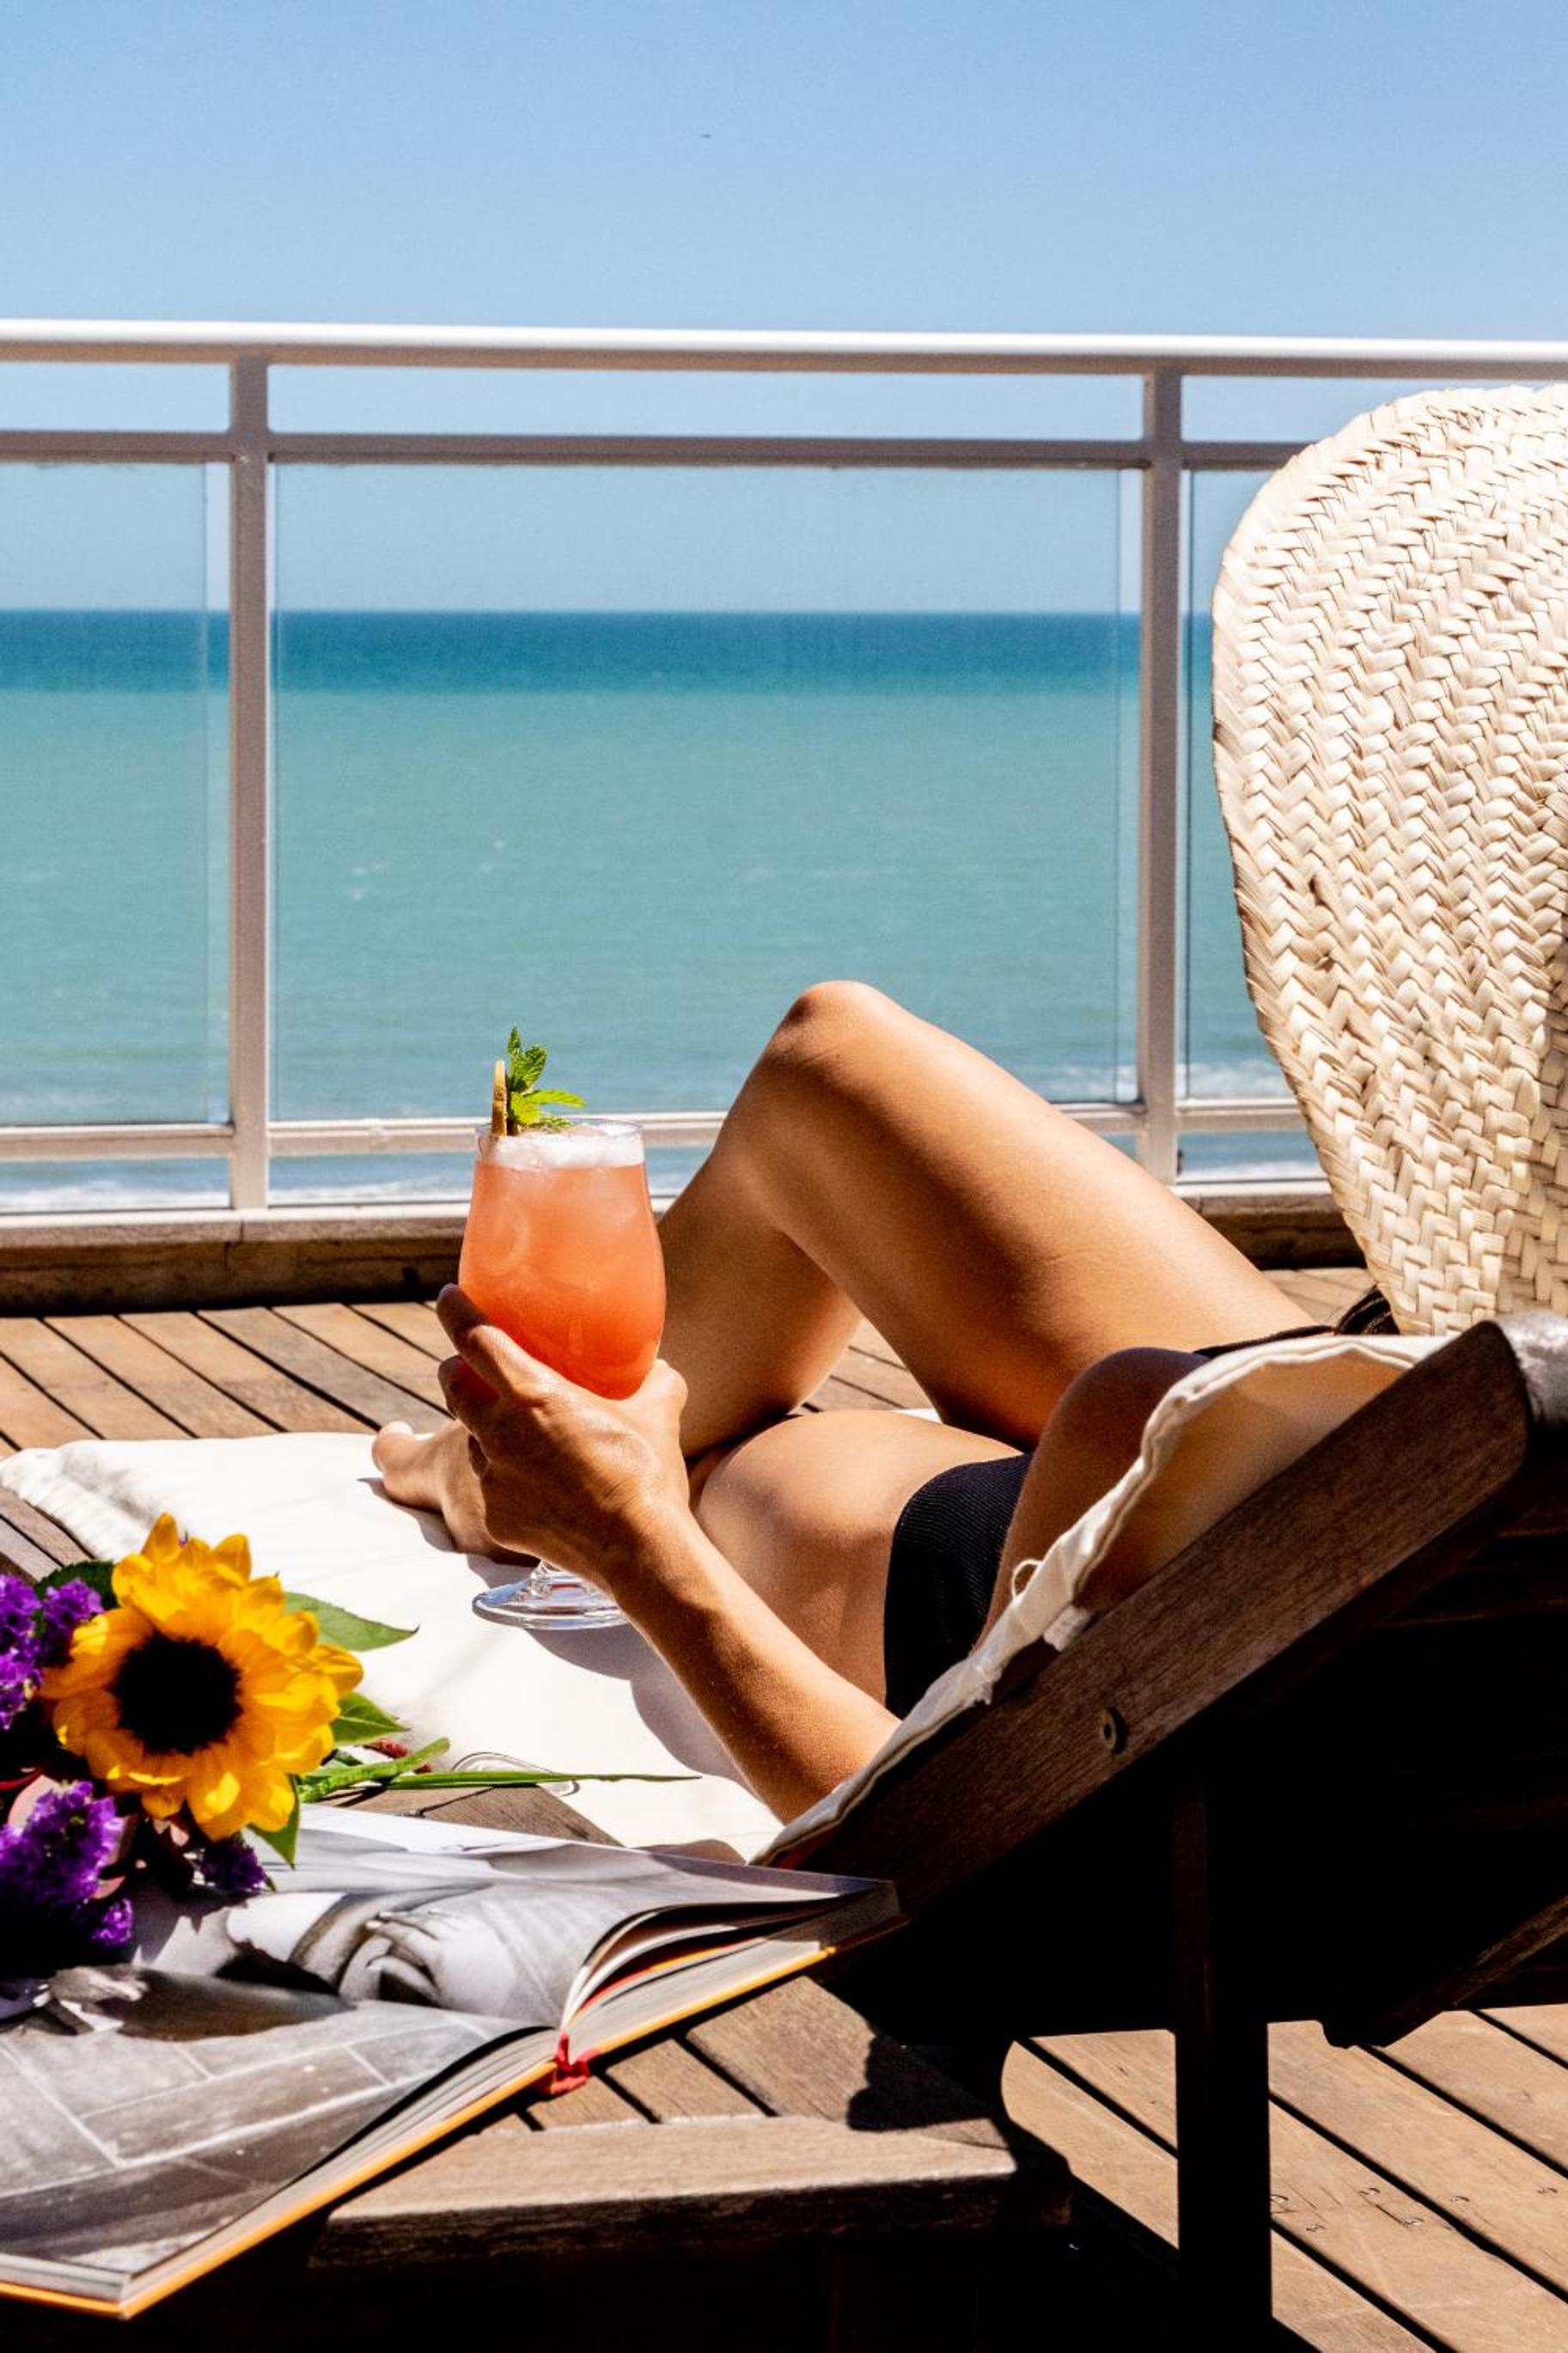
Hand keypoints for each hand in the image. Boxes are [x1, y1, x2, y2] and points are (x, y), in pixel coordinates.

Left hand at [433, 1286, 691, 1586]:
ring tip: (510, 1430)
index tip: (448, 1298)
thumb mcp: (658, 1411)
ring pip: (468, 1438)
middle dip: (455, 1370)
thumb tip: (657, 1367)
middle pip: (452, 1385)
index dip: (456, 1312)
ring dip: (480, 1427)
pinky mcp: (495, 1516)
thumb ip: (654, 1380)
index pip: (476, 1339)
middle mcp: (500, 1432)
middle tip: (470, 1366)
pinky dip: (504, 1477)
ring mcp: (492, 1478)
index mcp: (533, 1394)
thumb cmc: (647, 1474)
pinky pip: (490, 1485)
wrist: (638, 1549)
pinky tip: (534, 1484)